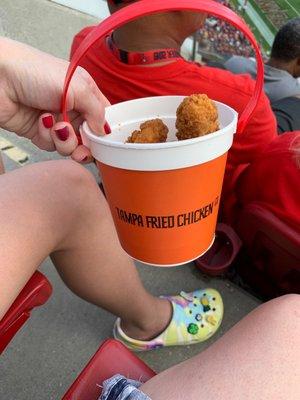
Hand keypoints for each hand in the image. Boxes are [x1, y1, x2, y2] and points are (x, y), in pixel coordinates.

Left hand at [0, 37, 109, 161]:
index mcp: (85, 92)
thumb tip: (104, 131)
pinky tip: (40, 123)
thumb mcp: (77, 87)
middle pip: (88, 136)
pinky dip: (47, 137)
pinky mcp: (39, 131)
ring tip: (57, 128)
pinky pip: (52, 146)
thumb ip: (97, 111)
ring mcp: (56, 120)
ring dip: (65, 141)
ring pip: (71, 145)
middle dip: (86, 145)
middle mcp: (72, 107)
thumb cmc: (34, 71)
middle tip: (82, 150)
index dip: (105, 131)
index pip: (104, 116)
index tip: (105, 143)